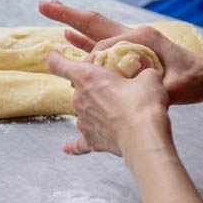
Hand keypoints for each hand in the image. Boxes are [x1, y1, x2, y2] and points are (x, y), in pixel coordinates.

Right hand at [39, 0, 202, 104]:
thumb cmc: (194, 81)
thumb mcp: (173, 86)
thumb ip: (150, 87)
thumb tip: (129, 90)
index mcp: (141, 38)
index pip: (104, 43)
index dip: (88, 58)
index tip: (81, 76)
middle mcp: (132, 35)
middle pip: (93, 22)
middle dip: (67, 14)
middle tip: (43, 4)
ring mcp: (130, 41)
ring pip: (94, 30)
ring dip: (72, 22)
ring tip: (49, 8)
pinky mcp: (129, 50)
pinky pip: (101, 42)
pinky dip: (84, 38)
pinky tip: (68, 36)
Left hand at [46, 49, 171, 155]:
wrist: (143, 137)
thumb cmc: (144, 103)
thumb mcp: (149, 77)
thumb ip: (142, 72)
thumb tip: (145, 72)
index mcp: (87, 77)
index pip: (60, 64)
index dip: (55, 57)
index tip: (53, 54)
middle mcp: (79, 98)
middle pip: (80, 88)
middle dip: (95, 87)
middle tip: (116, 88)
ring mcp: (82, 120)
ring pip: (84, 110)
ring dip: (97, 109)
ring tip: (121, 112)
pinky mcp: (90, 140)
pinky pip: (79, 142)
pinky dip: (74, 145)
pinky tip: (67, 149)